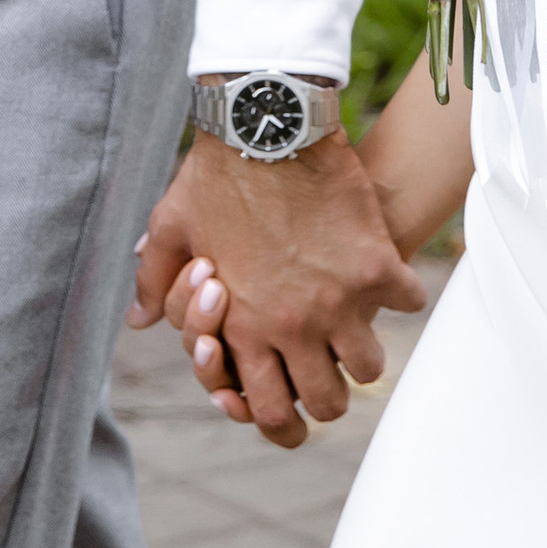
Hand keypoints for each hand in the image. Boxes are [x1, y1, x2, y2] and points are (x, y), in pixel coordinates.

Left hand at [130, 130, 422, 448]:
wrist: (264, 125)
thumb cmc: (214, 175)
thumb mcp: (170, 228)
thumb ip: (155, 282)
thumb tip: (140, 321)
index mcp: (244, 328)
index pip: (271, 412)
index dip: (287, 422)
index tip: (297, 404)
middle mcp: (292, 326)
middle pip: (329, 402)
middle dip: (331, 394)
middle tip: (332, 368)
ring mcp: (338, 301)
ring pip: (369, 366)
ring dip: (364, 350)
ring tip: (357, 325)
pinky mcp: (374, 267)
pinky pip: (406, 301)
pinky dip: (401, 293)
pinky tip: (388, 277)